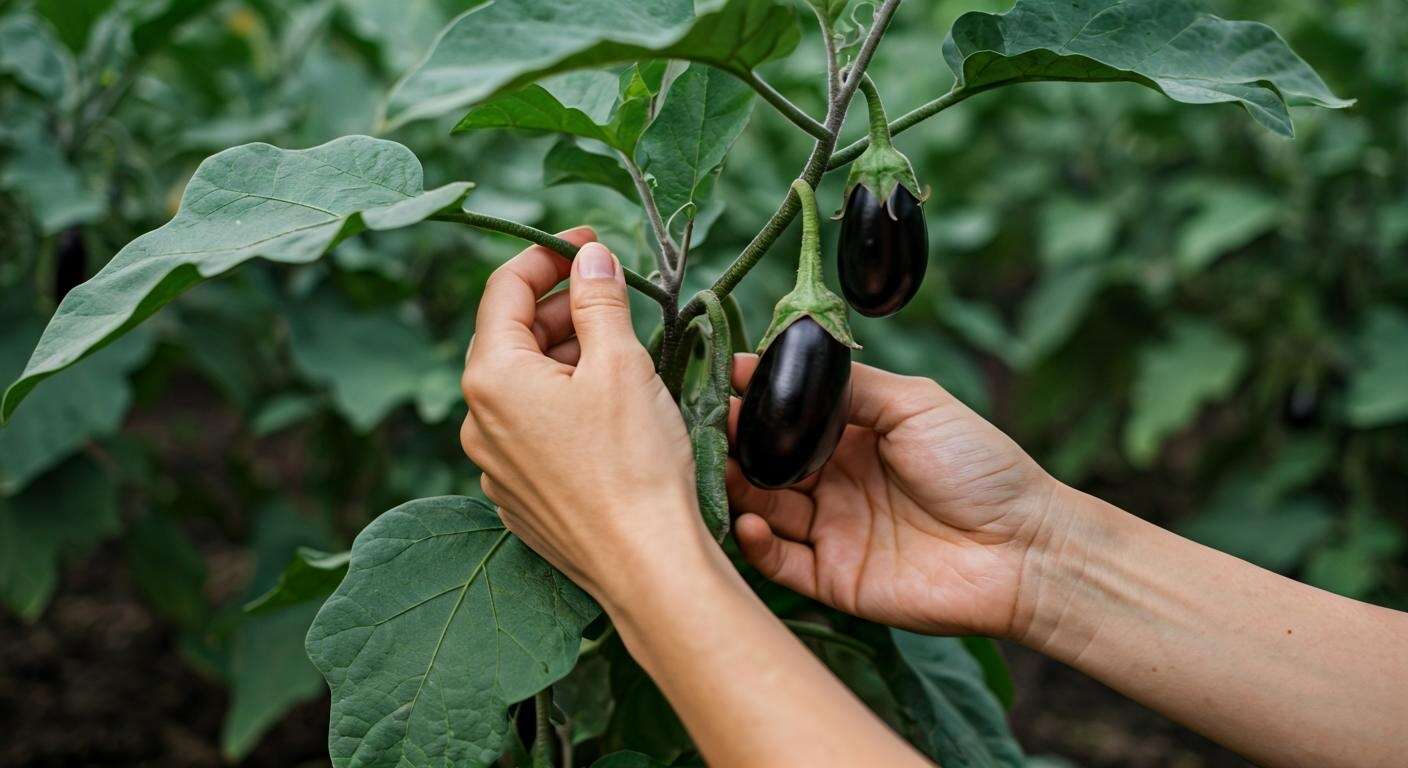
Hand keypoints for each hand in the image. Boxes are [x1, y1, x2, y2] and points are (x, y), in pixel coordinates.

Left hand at [459, 228, 709, 604]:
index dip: (548, 256)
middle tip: (614, 294)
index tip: (589, 243)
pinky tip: (608, 411)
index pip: (505, 290)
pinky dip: (564, 405)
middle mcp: (477, 421)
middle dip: (561, 308)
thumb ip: (598, 301)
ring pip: (524, 388)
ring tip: (620, 353)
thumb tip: (590, 259)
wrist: (646, 567)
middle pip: (512, 338)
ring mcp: (494, 465)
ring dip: (565, 358)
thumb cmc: (634, 465)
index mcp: (492, 378)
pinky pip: (533, 432)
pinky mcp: (518, 498)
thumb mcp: (621, 364)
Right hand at [727, 357, 1060, 638]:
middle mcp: (836, 482)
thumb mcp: (915, 404)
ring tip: (719, 469)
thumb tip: (790, 360)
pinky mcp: (834, 578)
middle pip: (767, 462)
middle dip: (734, 443)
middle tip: (708, 426)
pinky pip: (780, 562)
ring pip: (765, 508)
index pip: (790, 416)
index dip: (756, 399)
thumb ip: (852, 386)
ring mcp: (833, 530)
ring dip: (738, 488)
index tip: (722, 379)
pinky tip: (749, 520)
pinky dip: (756, 543)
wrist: (1024, 549)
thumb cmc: (981, 467)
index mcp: (855, 437)